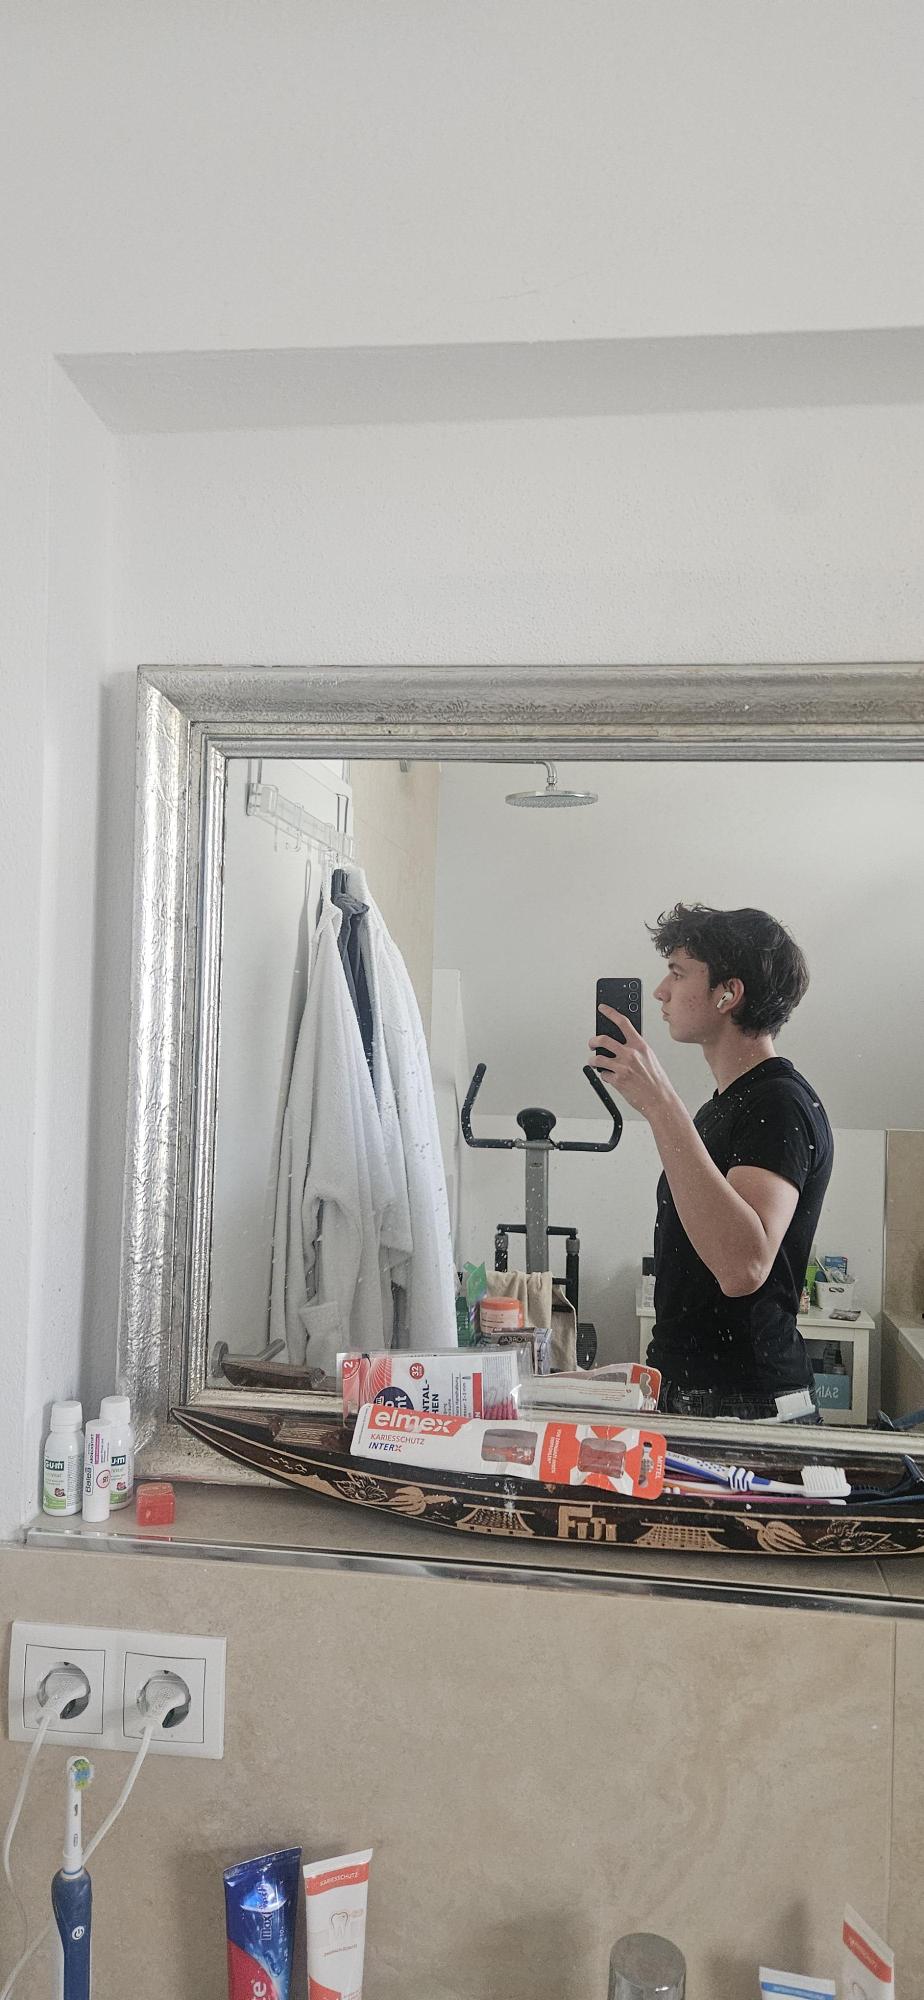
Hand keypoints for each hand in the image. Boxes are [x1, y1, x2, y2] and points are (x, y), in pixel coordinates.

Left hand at [588, 1006, 674, 1120]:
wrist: (660, 1099)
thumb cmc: (656, 1080)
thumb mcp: (650, 1058)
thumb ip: (636, 1049)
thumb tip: (621, 1043)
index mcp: (640, 1045)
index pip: (623, 1022)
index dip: (611, 1013)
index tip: (602, 1009)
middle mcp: (631, 1054)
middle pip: (603, 1039)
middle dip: (593, 1041)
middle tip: (592, 1044)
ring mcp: (623, 1067)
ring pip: (597, 1058)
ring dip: (593, 1061)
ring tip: (595, 1063)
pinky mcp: (617, 1080)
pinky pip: (603, 1074)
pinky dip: (604, 1076)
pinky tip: (610, 1077)